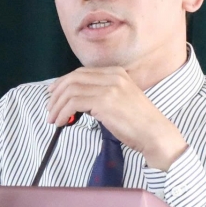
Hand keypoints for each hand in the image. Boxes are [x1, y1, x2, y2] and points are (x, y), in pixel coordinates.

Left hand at [45, 67, 188, 170]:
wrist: (155, 133)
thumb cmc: (138, 123)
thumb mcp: (120, 100)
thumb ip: (101, 94)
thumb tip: (75, 101)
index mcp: (116, 73)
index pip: (81, 72)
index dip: (63, 82)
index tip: (53, 94)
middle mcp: (112, 76)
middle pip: (73, 78)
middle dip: (56, 94)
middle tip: (50, 108)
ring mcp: (109, 87)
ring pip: (70, 90)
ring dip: (57, 106)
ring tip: (53, 119)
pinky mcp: (105, 101)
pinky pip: (74, 103)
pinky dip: (63, 112)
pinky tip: (62, 122)